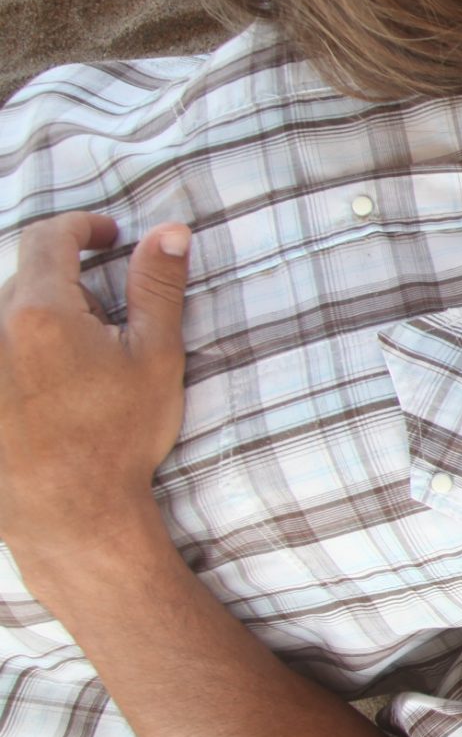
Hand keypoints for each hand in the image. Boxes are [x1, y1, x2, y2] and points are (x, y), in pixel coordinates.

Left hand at [0, 214, 190, 571]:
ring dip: (45, 319)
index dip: (84, 225)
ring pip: (10, 315)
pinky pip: (2, 350)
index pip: (49, 236)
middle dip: (70, 283)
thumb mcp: (155, 356)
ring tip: (84, 363)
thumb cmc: (119, 436)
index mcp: (40, 311)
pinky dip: (25, 353)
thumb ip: (158, 286)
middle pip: (28, 277)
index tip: (111, 235)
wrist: (72, 511)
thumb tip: (169, 230)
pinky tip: (56, 390)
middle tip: (113, 321)